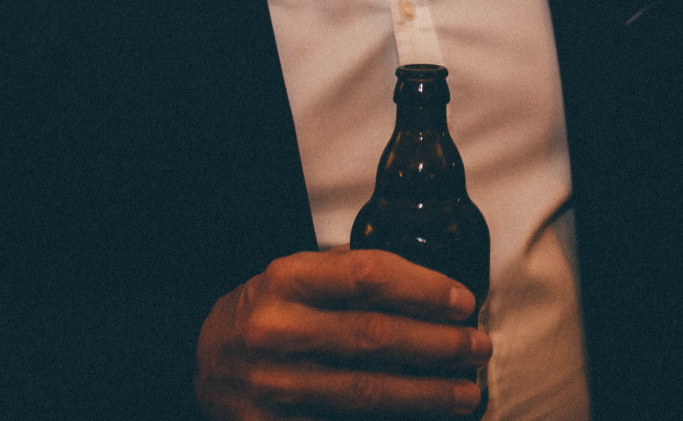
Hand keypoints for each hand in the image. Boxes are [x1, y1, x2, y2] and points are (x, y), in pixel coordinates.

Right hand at [195, 248, 489, 419]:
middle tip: (478, 348)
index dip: (423, 289)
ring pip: (364, 392)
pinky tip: (421, 418)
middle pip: (373, 337)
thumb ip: (353, 279)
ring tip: (466, 392)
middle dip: (437, 345)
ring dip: (425, 394)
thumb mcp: (298, 277)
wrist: (204, 359)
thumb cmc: (268, 312)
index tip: (463, 302)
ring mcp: (270, 383)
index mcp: (285, 278)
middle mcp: (274, 329)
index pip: (367, 276)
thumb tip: (435, 295)